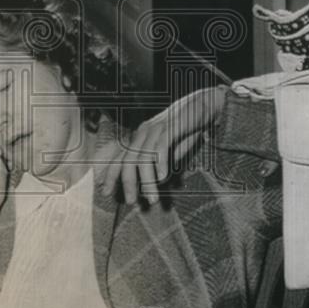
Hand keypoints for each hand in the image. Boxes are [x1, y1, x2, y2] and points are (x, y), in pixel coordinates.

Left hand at [105, 86, 227, 204]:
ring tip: (153, 199)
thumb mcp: (170, 150)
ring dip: (147, 181)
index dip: (110, 175)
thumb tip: (156, 181)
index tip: (105, 192)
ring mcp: (156, 129)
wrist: (202, 105)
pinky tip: (162, 178)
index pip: (120, 158)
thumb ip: (162, 163)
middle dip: (127, 183)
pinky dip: (160, 164)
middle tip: (131, 202)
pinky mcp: (170, 127)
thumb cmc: (186, 129)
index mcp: (140, 137)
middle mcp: (144, 132)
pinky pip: (161, 148)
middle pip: (127, 160)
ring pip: (144, 158)